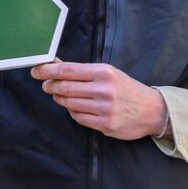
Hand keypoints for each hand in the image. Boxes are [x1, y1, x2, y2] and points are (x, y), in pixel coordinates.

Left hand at [31, 59, 168, 139]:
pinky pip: (78, 118)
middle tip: (46, 85)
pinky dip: (73, 112)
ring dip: (60, 99)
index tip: (35, 71)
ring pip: (69, 103)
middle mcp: (104, 89)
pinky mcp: (105, 125)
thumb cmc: (125, 88)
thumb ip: (81, 70)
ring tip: (61, 95)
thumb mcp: (107, 73)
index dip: (47, 71)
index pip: (68, 70)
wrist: (152, 110)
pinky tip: (77, 107)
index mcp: (103, 72)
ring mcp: (105, 109)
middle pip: (65, 88)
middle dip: (50, 86)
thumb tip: (54, 63)